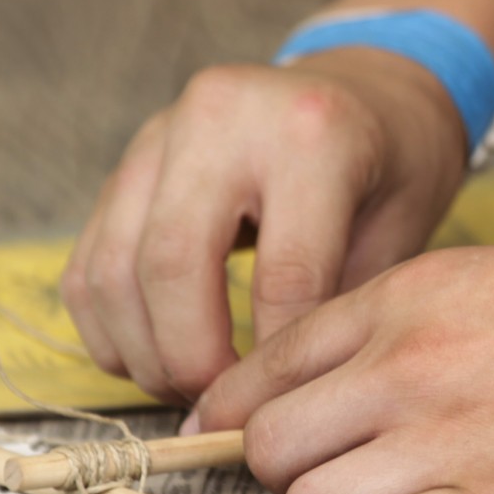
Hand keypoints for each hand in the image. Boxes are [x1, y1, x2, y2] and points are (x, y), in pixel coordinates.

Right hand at [62, 47, 469, 403]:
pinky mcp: (128, 159)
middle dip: (189, 358)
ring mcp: (162, 132)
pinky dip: (108, 325)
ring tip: (187, 389)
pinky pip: (89, 260)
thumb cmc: (395, 163)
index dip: (276, 359)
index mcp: (312, 132)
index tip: (282, 407)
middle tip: (220, 406)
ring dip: (140, 350)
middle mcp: (223, 117)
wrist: (369, 87)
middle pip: (171, 264)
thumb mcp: (403, 226)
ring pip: (112, 266)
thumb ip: (341, 304)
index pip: (282, 273)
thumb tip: (277, 399)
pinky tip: (152, 357)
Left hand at [187, 220, 493, 493]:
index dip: (235, 416)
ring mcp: (451, 436)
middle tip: (338, 476)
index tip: (235, 441)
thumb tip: (337, 383)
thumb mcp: (492, 274)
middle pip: (267, 448)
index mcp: (405, 298)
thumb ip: (405, 323)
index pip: (264, 368)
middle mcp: (409, 365)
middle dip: (289, 474)